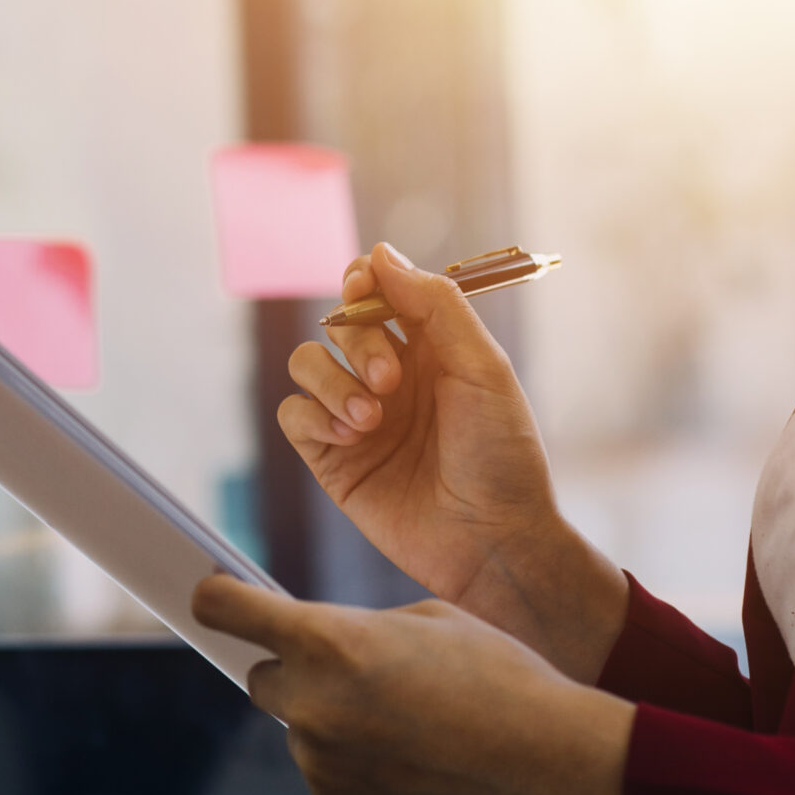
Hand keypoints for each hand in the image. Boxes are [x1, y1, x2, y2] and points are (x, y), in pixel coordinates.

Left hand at [191, 573, 634, 794]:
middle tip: (352, 670)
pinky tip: (411, 762)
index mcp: (328, 642)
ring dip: (334, 723)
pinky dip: (356, 768)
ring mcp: (321, 765)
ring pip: (303, 731)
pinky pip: (329, 776)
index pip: (230, 612)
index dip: (218, 600)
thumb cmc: (503, 679)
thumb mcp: (428, 620)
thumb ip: (359, 629)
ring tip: (410, 725)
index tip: (211, 596)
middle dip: (297, 670)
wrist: (553, 766)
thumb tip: (321, 644)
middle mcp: (311, 705)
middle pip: (264, 679)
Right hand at [284, 244, 626, 682]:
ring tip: (370, 419)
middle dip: (354, 340)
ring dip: (331, 381)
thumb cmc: (501, 455)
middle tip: (389, 381)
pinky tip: (350, 436)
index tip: (364, 287)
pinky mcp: (332, 459)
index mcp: (429, 347)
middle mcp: (388, 376)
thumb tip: (378, 253)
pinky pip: (292, 414)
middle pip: (338, 323)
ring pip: (306, 363)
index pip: (377, 290)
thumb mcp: (482, 368)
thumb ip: (433, 305)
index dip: (363, 280)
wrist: (492, 541)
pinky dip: (312, 415)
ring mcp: (356, 417)